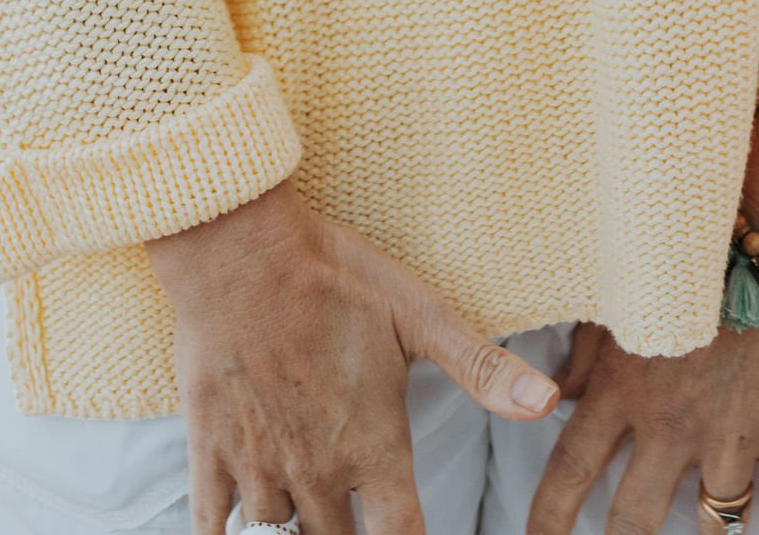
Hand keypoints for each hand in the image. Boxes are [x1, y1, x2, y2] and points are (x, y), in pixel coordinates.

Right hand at [148, 182, 558, 534]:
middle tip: (357, 525)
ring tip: (310, 525)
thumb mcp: (419, 314)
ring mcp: (259, 466)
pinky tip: (243, 530)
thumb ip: (481, 368)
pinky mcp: (209, 450)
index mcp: (373, 447)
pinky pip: (212, 526)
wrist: (239, 251)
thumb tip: (549, 403)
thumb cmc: (334, 276)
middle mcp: (318, 471)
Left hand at [525, 317, 758, 534]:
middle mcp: (672, 424)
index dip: (548, 519)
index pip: (570, 471)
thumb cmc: (690, 259)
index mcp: (624, 388)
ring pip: (713, 524)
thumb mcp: (624, 296)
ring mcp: (732, 436)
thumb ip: (586, 350)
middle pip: (632, 521)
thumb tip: (555, 392)